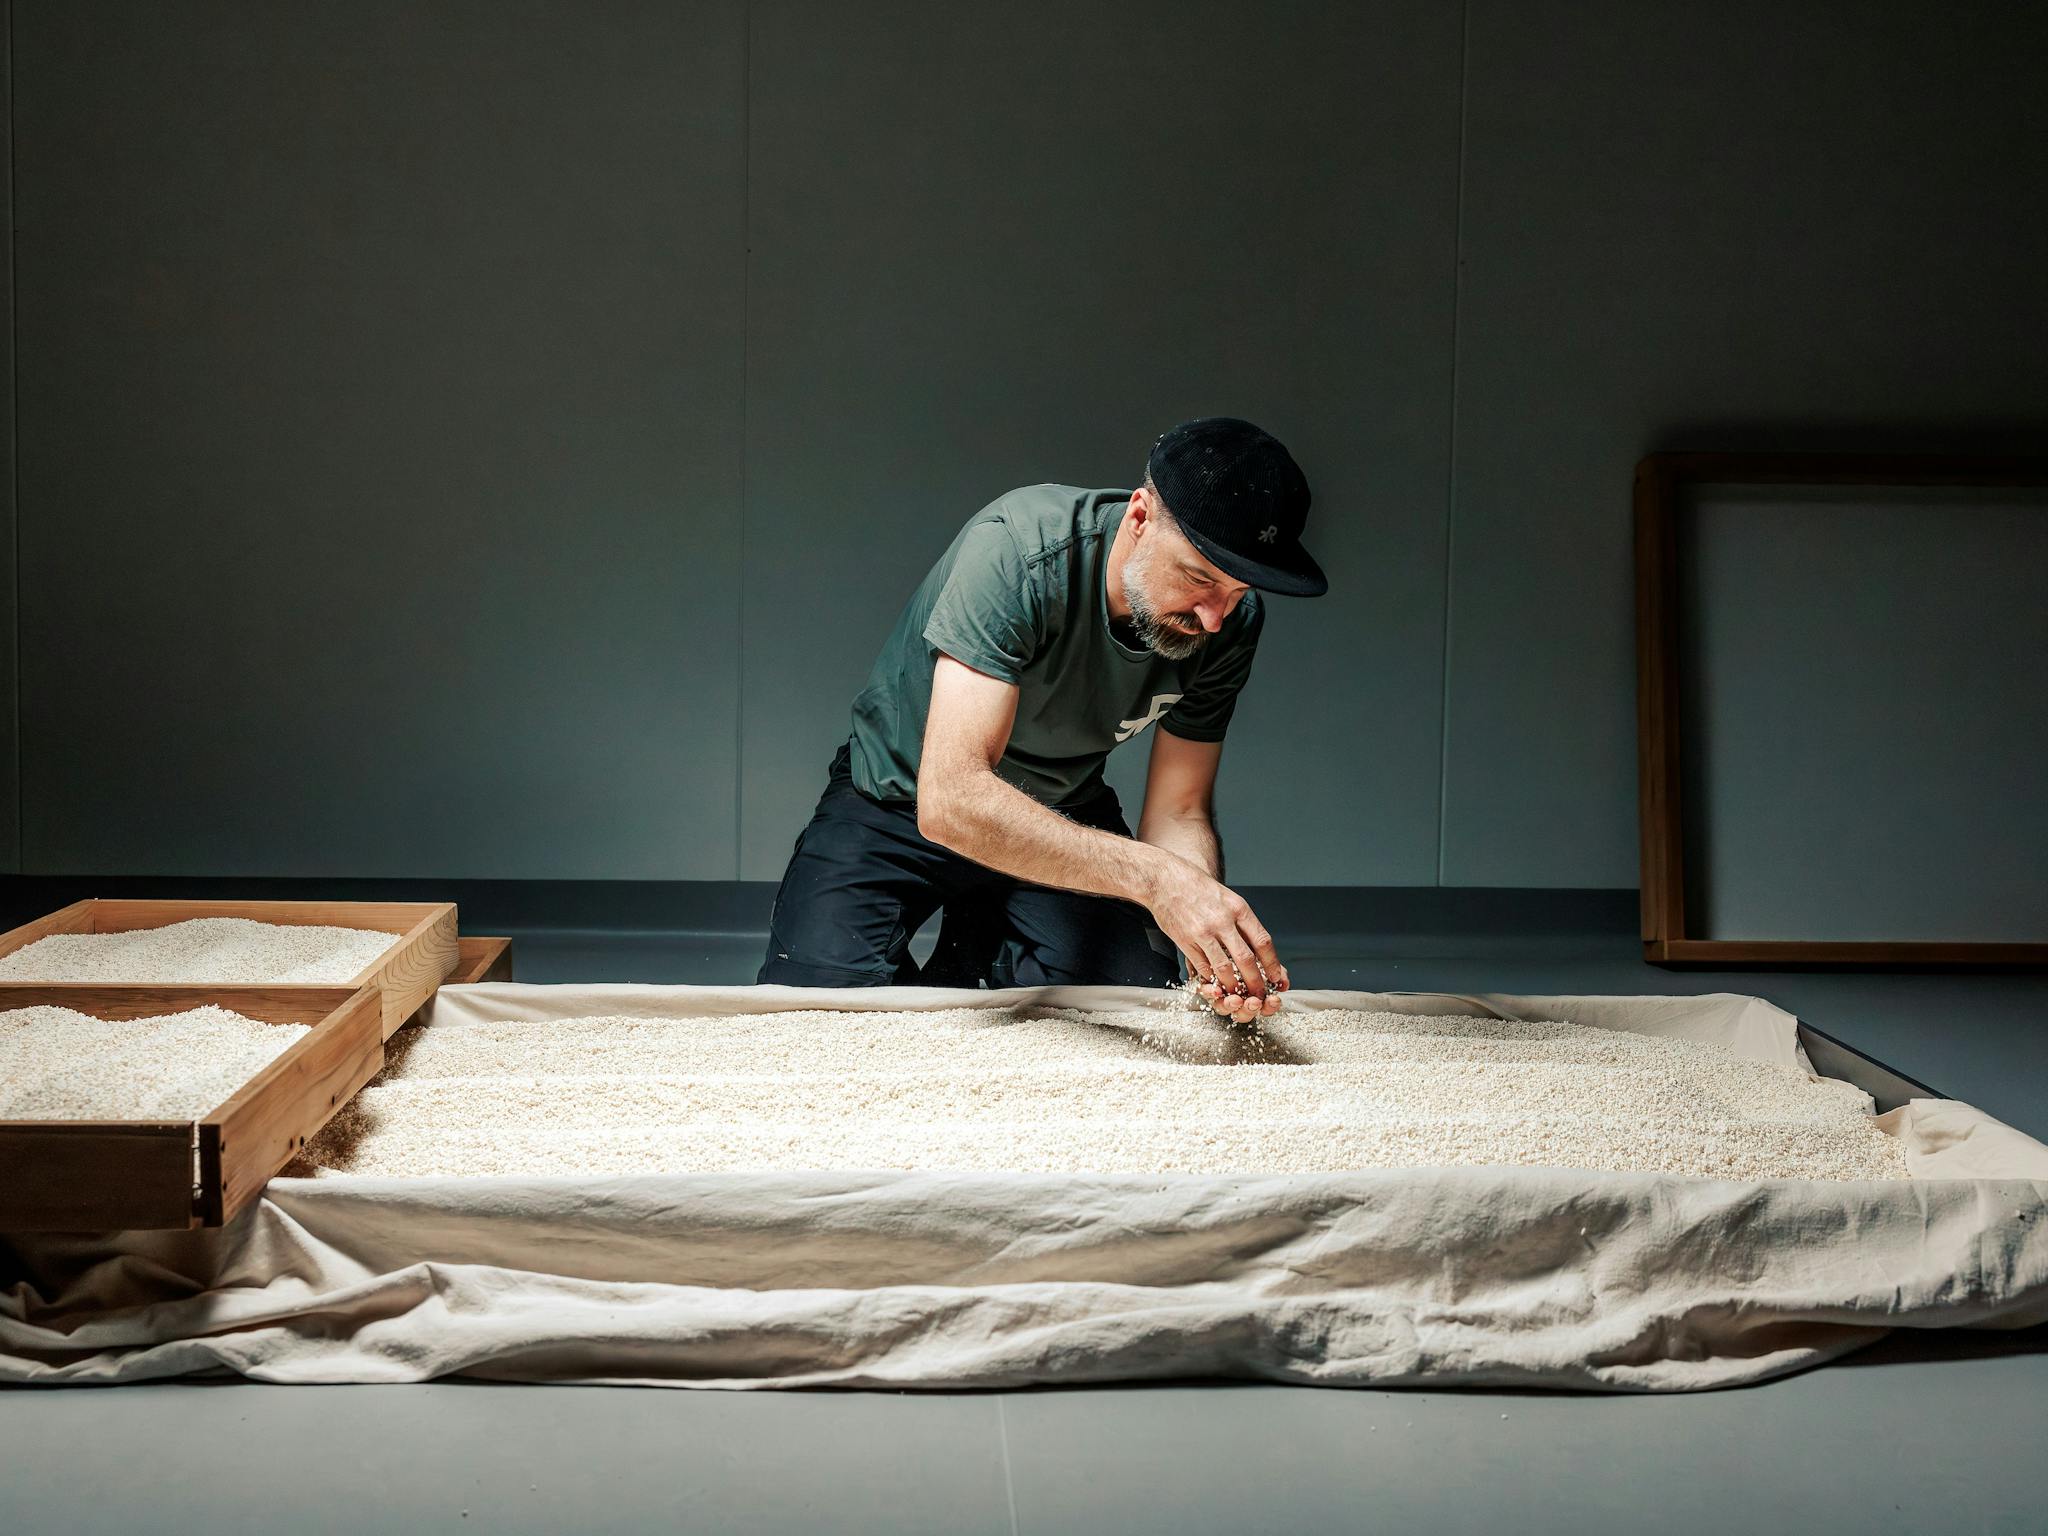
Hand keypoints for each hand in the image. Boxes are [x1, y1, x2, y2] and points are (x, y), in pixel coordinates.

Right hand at [1143, 853, 1287, 1022]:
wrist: (1166, 880)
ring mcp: (1203, 932)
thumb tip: (1260, 948)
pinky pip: (1203, 966)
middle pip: (1246, 959)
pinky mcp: (1186, 941)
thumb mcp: (1228, 898)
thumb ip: (1243, 922)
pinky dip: (1211, 978)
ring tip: (1238, 994)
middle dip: (1255, 982)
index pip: (1262, 941)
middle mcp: (1223, 920)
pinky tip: (1214, 982)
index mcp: (1238, 908)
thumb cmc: (1199, 889)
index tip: (1276, 977)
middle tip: (1259, 994)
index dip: (1272, 964)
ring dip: (1233, 986)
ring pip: (1224, 968)